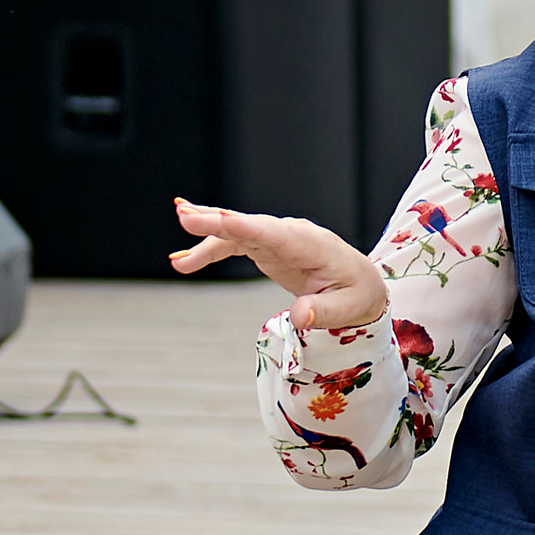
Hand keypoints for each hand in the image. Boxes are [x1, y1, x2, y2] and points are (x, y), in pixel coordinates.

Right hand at [170, 199, 387, 332]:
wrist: (358, 284)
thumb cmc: (355, 294)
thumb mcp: (347, 308)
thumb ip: (322, 312)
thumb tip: (299, 317)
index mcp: (311, 244)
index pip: (274, 232)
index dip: (246, 225)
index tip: (220, 219)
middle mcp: (290, 233)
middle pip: (249, 224)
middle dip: (216, 221)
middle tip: (183, 216)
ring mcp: (275, 237)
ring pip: (236, 232)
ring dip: (205, 238)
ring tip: (176, 259)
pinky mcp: (265, 246)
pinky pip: (233, 243)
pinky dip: (209, 249)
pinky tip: (184, 260)